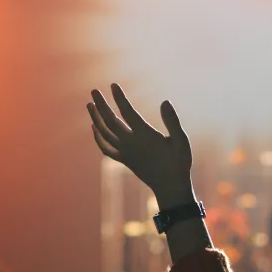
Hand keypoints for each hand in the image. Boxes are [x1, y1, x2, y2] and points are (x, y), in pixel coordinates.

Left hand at [87, 84, 193, 208]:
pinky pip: (105, 148)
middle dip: (101, 105)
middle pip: (110, 121)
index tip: (113, 85)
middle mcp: (131, 144)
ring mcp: (125, 153)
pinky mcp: (123, 160)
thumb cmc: (179, 162)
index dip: (119, 98)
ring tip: (89, 104)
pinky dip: (97, 137)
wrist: (170, 186)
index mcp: (144, 136)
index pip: (127, 112)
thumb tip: (165, 101)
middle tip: (93, 91)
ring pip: (104, 133)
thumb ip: (172, 121)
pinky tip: (94, 128)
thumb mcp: (181, 141)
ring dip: (95, 118)